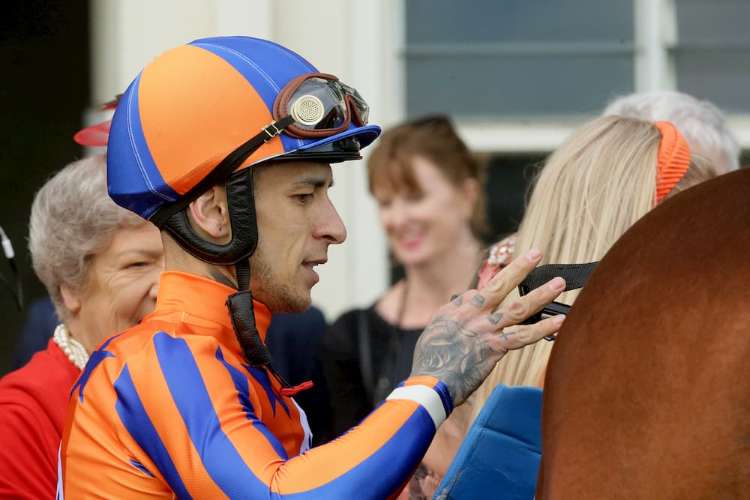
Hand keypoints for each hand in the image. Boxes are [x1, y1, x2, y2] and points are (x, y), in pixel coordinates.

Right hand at [410, 250, 565, 405]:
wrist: (431, 381)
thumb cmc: (431, 359)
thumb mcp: (437, 327)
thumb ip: (454, 312)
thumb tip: (465, 299)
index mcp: (459, 308)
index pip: (483, 289)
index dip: (499, 283)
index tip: (513, 278)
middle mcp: (474, 314)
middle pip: (501, 286)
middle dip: (520, 268)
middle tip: (537, 253)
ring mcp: (486, 330)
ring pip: (518, 308)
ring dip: (541, 295)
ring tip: (559, 284)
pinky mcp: (495, 348)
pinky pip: (524, 336)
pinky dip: (544, 328)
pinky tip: (559, 321)